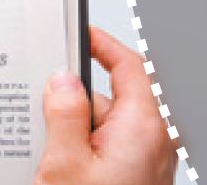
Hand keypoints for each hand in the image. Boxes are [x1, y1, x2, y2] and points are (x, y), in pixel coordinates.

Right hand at [35, 26, 176, 184]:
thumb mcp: (65, 164)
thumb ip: (64, 115)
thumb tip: (62, 81)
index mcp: (142, 127)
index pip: (130, 65)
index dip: (104, 44)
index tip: (84, 34)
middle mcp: (154, 141)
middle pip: (114, 97)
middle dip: (80, 102)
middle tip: (51, 116)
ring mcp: (149, 160)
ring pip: (111, 125)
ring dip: (82, 131)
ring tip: (58, 158)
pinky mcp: (140, 174)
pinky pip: (115, 146)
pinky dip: (91, 148)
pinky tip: (70, 169)